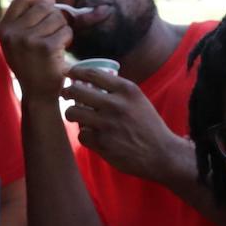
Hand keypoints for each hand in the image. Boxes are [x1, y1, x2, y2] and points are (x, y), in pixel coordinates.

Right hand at [0, 0, 74, 98]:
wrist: (37, 93)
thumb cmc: (30, 62)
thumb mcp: (19, 37)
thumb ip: (23, 10)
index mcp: (3, 28)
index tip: (46, 8)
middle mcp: (12, 33)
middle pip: (43, 6)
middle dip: (54, 16)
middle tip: (52, 33)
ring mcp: (28, 40)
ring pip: (57, 18)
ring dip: (62, 28)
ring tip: (55, 43)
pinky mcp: (45, 48)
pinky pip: (65, 31)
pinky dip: (67, 39)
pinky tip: (60, 50)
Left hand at [64, 70, 188, 183]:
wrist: (161, 153)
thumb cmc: (148, 125)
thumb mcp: (138, 100)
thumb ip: (117, 91)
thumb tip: (90, 83)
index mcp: (126, 90)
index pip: (92, 74)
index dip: (75, 71)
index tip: (68, 72)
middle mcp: (115, 104)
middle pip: (76, 90)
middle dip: (66, 91)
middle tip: (65, 94)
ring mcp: (107, 124)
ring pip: (72, 112)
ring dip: (72, 114)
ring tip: (76, 115)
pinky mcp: (101, 143)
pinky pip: (81, 134)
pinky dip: (85, 135)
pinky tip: (93, 136)